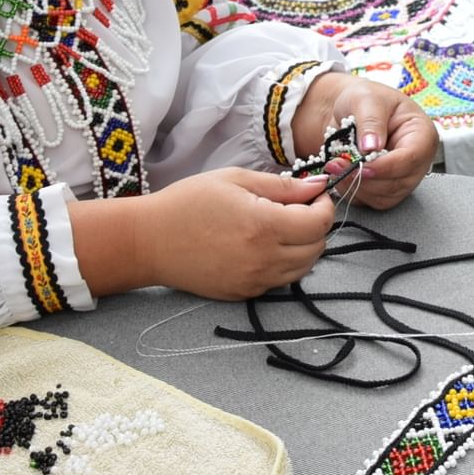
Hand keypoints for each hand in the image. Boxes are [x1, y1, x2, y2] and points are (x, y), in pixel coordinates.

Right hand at [128, 166, 335, 299]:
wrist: (148, 241)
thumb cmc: (187, 203)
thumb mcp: (235, 180)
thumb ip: (282, 186)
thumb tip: (317, 186)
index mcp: (265, 226)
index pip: (319, 222)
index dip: (324, 205)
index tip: (315, 193)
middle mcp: (265, 259)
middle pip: (317, 248)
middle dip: (317, 225)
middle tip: (301, 207)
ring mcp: (255, 281)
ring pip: (303, 268)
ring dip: (304, 246)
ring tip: (283, 226)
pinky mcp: (244, 294)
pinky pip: (280, 280)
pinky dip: (284, 263)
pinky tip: (264, 245)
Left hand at [293, 71, 437, 210]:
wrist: (352, 110)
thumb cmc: (366, 100)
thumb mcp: (367, 99)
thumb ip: (371, 120)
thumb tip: (371, 146)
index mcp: (422, 134)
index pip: (410, 158)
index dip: (385, 166)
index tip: (360, 164)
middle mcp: (417, 160)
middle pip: (398, 183)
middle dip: (365, 178)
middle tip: (337, 164)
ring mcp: (402, 178)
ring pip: (384, 197)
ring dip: (355, 186)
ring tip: (335, 166)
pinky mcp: (386, 190)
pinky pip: (371, 202)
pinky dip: (352, 192)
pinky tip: (340, 175)